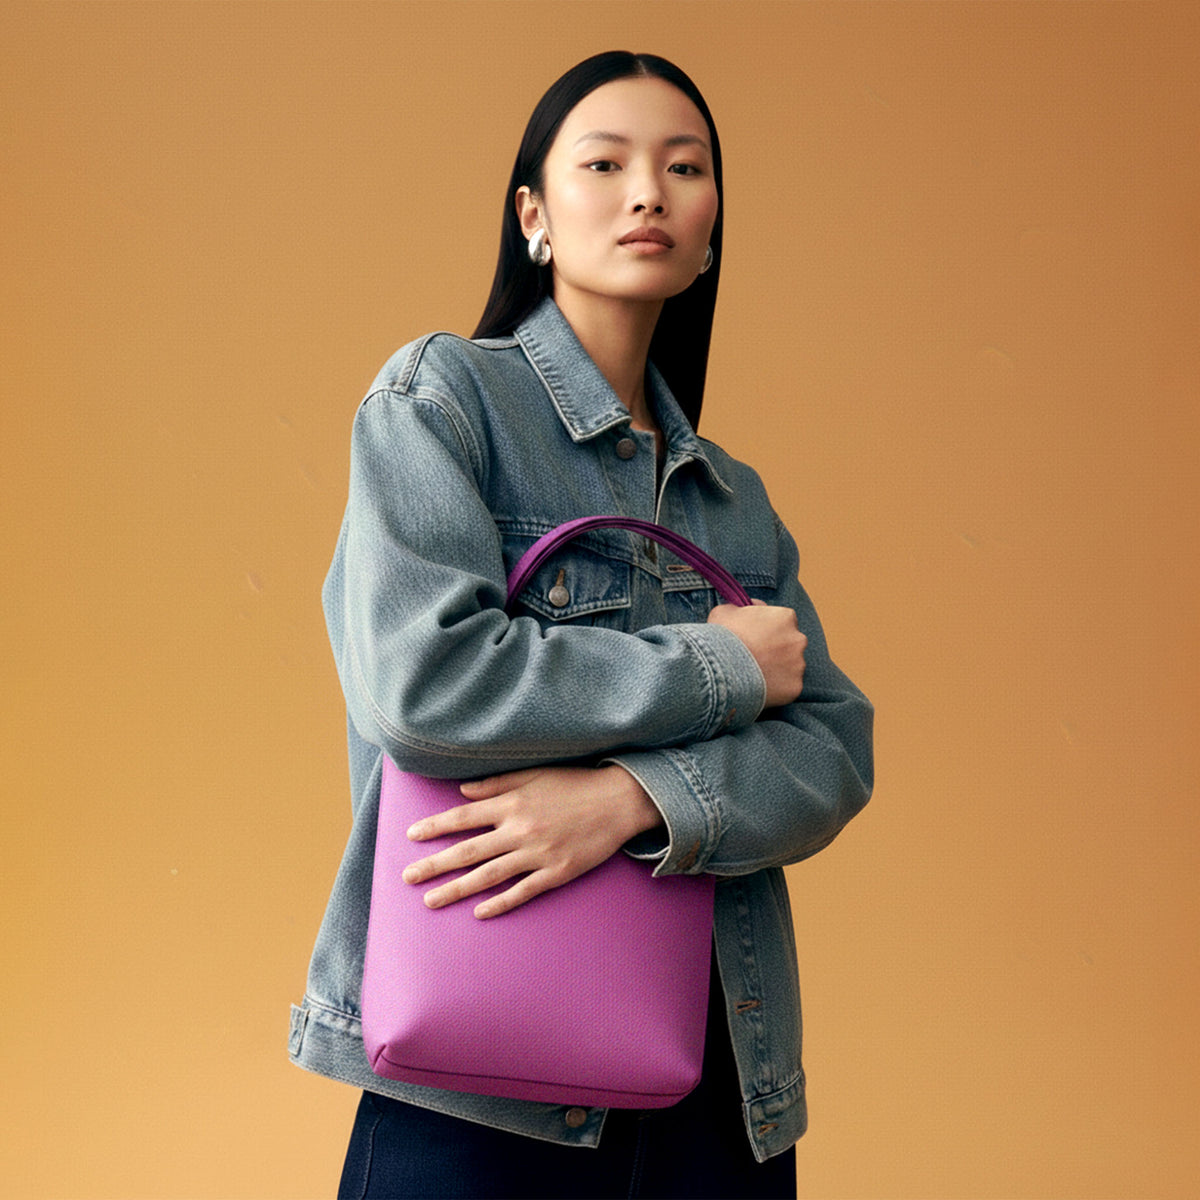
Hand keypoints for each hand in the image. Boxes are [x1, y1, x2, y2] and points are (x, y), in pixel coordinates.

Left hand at [402, 764, 662, 918]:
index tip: (411, 836)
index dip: (435, 827)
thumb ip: (496, 784)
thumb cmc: (575, 784)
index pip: (463, 817)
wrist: (618, 801)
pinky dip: (500, 903)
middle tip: (407, 878)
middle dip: (434, 865)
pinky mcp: (557, 872)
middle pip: (468, 851)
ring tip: (431, 900)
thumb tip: (462, 792)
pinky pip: (522, 891)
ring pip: (489, 876)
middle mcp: (520, 830)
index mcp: (513, 804)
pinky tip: (479, 912)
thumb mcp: (534, 775)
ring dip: (457, 889)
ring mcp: (538, 854)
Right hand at [707, 600, 806, 706]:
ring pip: (791, 666)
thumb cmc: (723, 637)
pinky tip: (759, 687)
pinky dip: (776, 688)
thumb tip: (751, 608)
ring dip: (777, 669)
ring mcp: (798, 665)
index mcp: (785, 617)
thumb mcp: (726, 610)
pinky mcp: (795, 688)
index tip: (757, 637)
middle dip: (777, 649)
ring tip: (754, 673)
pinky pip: (787, 687)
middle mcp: (798, 639)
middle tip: (755, 656)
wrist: (721, 669)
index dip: (769, 629)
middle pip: (790, 643)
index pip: (783, 621)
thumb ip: (743, 607)